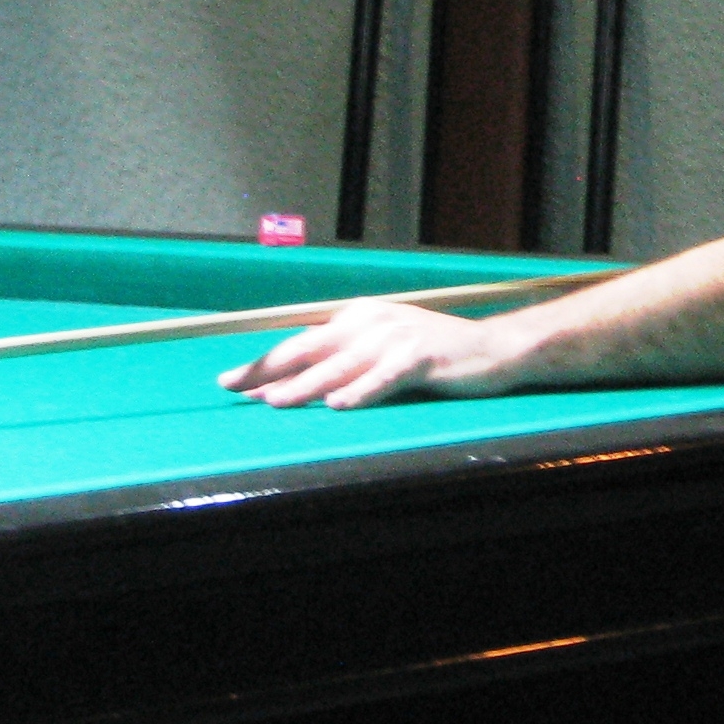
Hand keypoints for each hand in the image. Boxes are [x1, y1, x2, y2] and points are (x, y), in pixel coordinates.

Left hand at [220, 301, 516, 408]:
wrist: (494, 349)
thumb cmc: (435, 356)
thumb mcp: (383, 349)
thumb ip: (345, 358)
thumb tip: (297, 374)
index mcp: (357, 317)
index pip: (300, 342)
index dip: (263, 363)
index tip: (230, 380)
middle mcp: (371, 322)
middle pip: (308, 348)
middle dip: (266, 369)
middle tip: (232, 387)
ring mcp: (395, 337)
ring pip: (339, 366)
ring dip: (304, 385)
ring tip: (274, 401)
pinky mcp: (420, 357)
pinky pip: (384, 378)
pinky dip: (361, 391)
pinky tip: (339, 406)